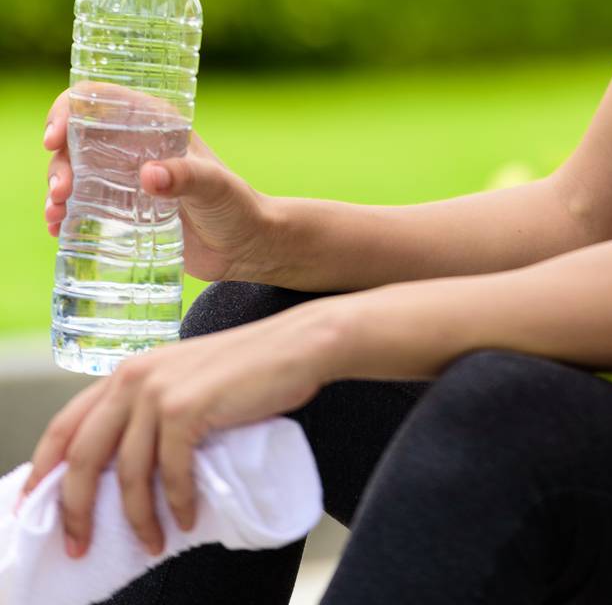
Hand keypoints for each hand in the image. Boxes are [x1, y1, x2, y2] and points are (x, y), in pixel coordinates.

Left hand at [15, 299, 337, 559]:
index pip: (65, 425)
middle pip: (82, 457)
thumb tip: (120, 473)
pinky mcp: (187, 407)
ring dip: (137, 519)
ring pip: (127, 473)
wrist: (295, 346)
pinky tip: (185, 518)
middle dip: (76, 510)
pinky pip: (170, 473)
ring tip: (151, 543)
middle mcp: (134, 376)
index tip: (34, 507)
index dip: (44, 470)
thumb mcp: (183, 384)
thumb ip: (148, 413)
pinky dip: (177, 504)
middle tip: (78, 545)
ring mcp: (159, 390)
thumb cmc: (245, 371)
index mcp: (128, 372)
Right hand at [44, 86, 270, 282]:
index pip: (100, 100)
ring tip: (56, 214)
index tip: (54, 138)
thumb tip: (148, 176)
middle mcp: (134, 146)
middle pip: (78, 138)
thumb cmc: (236, 206)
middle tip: (61, 192)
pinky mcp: (121, 209)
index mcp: (155, 124)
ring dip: (56, 188)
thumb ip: (186, 178)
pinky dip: (62, 213)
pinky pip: (80, 204)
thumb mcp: (214, 187)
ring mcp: (124, 178)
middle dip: (59, 160)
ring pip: (73, 171)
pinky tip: (57, 228)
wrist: (244, 246)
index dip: (68, 110)